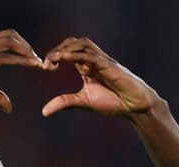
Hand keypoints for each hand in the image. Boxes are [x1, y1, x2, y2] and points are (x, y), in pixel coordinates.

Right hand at [0, 29, 42, 111]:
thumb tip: (10, 108)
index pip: (5, 38)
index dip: (22, 46)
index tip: (34, 59)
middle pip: (11, 35)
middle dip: (28, 47)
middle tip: (40, 62)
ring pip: (10, 41)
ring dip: (27, 51)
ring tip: (39, 64)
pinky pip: (5, 57)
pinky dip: (22, 60)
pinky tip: (33, 65)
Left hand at [41, 37, 159, 117]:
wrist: (135, 106)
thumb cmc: (113, 102)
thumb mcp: (84, 102)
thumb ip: (64, 103)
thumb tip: (43, 112)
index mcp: (86, 66)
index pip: (67, 51)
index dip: (54, 55)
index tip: (45, 67)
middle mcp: (94, 60)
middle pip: (73, 42)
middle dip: (58, 48)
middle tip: (47, 62)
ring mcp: (103, 61)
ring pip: (83, 43)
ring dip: (67, 48)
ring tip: (54, 58)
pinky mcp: (110, 66)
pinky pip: (92, 56)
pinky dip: (77, 55)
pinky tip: (66, 59)